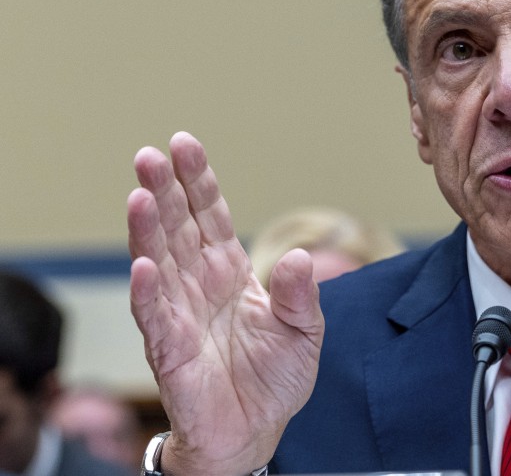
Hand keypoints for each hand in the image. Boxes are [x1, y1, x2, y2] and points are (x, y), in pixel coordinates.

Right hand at [128, 132, 323, 475]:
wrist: (255, 432)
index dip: (198, 181)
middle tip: (149, 155)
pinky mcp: (170, 351)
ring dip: (147, 231)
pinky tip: (142, 264)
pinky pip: (155, 317)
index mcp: (231, 272)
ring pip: (158, 263)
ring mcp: (180, 314)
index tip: (184, 144)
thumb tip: (300, 256)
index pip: (211, 217)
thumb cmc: (275, 378)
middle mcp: (199, 285)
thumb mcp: (304, 331)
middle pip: (178, 229)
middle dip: (164, 191)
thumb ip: (301, 295)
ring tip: (139, 195)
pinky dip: (148, 291)